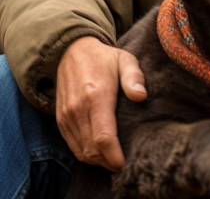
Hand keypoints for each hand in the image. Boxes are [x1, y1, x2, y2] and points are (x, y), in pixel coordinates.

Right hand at [56, 36, 146, 170]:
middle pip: (91, 150)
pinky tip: (100, 153)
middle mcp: (78, 109)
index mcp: (96, 96)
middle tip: (124, 164)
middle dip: (108, 163)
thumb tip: (141, 96)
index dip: (114, 155)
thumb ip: (134, 78)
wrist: (71, 51)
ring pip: (80, 151)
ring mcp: (67, 115)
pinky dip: (85, 154)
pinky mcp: (61, 119)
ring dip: (96, 161)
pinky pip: (71, 145)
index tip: (125, 162)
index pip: (103, 137)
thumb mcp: (125, 60)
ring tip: (114, 161)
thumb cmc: (104, 58)